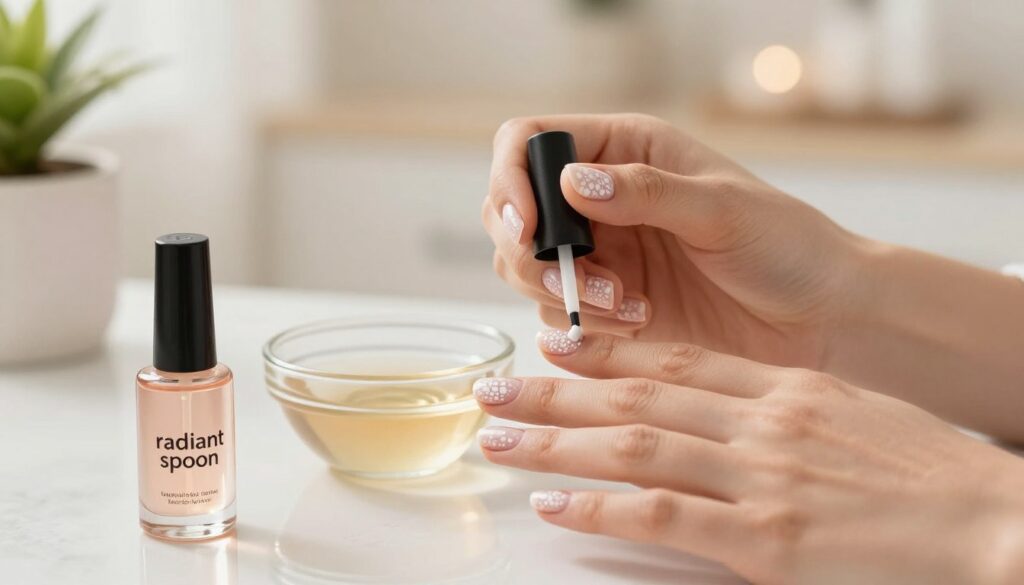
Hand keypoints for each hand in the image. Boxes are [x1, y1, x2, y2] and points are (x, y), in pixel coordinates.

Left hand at [473, 331, 1023, 584]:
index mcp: (785, 389)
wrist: (993, 522)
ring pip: (634, 448)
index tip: (555, 345)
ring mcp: (760, 478)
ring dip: (557, 442)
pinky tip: (553, 504)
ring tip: (499, 439)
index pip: (674, 362)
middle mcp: (761, 423)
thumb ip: (784, 412)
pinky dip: (600, 509)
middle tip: (497, 385)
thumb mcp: (854, 417)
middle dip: (557, 392)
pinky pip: (664, 516)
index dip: (605, 353)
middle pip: (636, 398)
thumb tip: (727, 413)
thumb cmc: (931, 475)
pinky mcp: (767, 538)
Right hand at [484, 114, 871, 368]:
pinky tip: (639, 320)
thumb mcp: (721, 208)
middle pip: (511, 210)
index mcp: (625, 149)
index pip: (530, 142)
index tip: (527, 226)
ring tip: (627, 305)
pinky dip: (583, 323)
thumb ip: (646, 191)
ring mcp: (602, 251)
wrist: (820, 318)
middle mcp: (602, 197)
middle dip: (530, 250)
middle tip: (573, 280)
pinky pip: (558, 312)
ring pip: (525, 267)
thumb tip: (572, 182)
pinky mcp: (607, 304)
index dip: (512, 178)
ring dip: (560, 290)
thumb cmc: (787, 245)